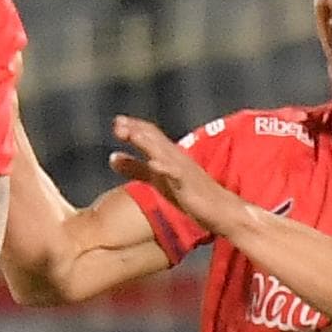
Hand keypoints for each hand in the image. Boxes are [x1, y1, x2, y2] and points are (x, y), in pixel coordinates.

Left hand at [107, 115, 233, 231]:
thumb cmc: (188, 192)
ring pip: (164, 152)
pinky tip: (154, 165)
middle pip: (155, 138)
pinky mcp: (189, 185)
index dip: (133, 127)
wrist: (219, 209)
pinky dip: (165, 168)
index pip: (150, 134)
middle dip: (137, 129)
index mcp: (167, 154)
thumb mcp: (156, 178)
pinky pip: (176, 174)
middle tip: (117, 122)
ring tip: (132, 135)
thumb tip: (111, 157)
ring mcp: (183, 170)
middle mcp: (175, 157)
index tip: (116, 121)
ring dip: (148, 143)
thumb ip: (135, 167)